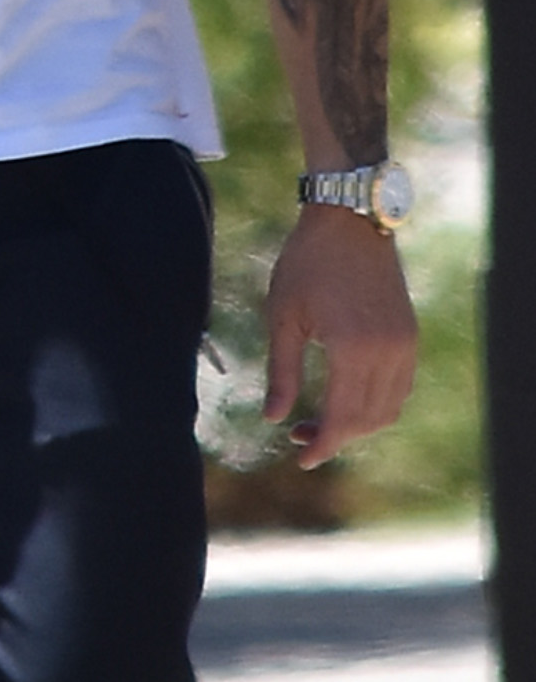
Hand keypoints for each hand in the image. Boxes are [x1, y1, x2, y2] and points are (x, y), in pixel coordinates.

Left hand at [262, 207, 416, 466]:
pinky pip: (400, 387)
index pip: (343, 417)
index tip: (301, 460)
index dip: (323, 445)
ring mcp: (404, 344)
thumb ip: (280, 372)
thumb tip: (272, 419)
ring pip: (389, 408)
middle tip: (297, 437)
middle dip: (335, 437)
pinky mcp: (409, 335)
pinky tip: (342, 398)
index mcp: (353, 348)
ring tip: (315, 420)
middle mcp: (388, 351)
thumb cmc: (306, 265)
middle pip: (368, 420)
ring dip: (357, 424)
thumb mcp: (282, 318)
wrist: (349, 221)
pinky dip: (374, 404)